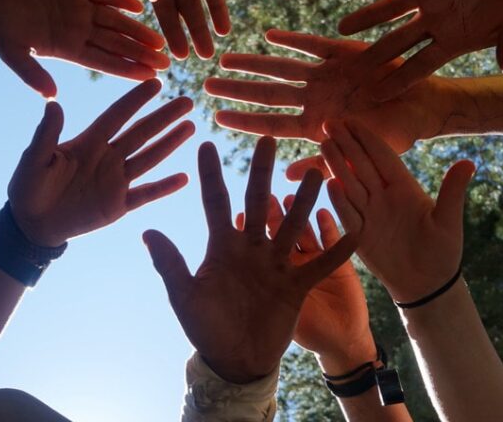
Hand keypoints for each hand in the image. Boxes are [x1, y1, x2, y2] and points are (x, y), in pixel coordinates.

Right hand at [0, 0, 170, 97]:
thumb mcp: (11, 52)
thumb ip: (32, 73)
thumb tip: (51, 96)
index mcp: (69, 49)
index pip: (104, 62)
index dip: (127, 70)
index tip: (149, 79)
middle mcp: (81, 30)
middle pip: (117, 44)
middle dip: (141, 55)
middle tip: (166, 64)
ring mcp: (83, 8)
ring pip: (117, 21)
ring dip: (138, 31)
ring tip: (160, 41)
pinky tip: (139, 7)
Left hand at [8, 79, 193, 246]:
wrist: (30, 225)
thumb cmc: (27, 188)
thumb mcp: (33, 160)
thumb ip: (46, 135)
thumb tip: (53, 104)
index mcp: (88, 142)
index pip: (117, 115)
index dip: (136, 99)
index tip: (156, 81)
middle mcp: (107, 157)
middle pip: (141, 133)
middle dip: (164, 117)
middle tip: (187, 101)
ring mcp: (115, 181)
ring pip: (149, 158)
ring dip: (170, 144)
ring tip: (191, 128)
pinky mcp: (118, 205)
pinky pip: (146, 194)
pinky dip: (165, 188)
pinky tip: (184, 178)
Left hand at [144, 138, 357, 382]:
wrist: (235, 361)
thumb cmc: (206, 329)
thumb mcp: (185, 297)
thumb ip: (170, 264)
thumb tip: (147, 231)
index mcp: (221, 247)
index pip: (215, 202)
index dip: (210, 175)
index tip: (205, 144)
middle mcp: (250, 248)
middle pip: (257, 202)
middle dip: (261, 172)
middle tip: (267, 140)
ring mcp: (275, 264)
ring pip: (292, 224)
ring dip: (304, 199)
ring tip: (316, 171)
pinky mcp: (296, 284)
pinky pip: (320, 263)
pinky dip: (337, 248)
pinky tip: (355, 229)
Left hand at [205, 30, 433, 180]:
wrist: (424, 107)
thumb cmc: (395, 138)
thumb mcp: (359, 156)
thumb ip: (323, 164)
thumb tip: (287, 178)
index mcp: (315, 125)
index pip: (271, 123)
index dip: (243, 119)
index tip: (216, 116)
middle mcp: (314, 99)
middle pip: (267, 94)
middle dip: (237, 90)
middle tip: (206, 85)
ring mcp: (326, 76)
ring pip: (282, 68)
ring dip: (254, 64)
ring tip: (225, 59)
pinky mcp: (343, 54)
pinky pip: (313, 45)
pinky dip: (293, 40)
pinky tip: (270, 36)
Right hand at [322, 119, 474, 302]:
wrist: (428, 285)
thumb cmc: (443, 252)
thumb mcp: (449, 220)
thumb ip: (452, 191)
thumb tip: (469, 162)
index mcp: (404, 187)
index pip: (382, 156)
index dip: (366, 138)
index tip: (350, 119)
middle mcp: (384, 196)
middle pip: (361, 165)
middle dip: (345, 144)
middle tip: (328, 123)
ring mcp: (370, 214)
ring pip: (350, 184)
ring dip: (337, 166)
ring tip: (324, 145)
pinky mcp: (361, 235)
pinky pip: (348, 214)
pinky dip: (339, 200)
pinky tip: (328, 184)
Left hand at [339, 0, 502, 98]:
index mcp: (452, 40)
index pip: (421, 65)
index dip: (400, 80)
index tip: (376, 95)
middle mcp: (435, 19)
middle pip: (397, 41)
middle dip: (373, 55)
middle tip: (346, 70)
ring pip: (392, 7)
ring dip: (368, 16)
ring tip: (342, 27)